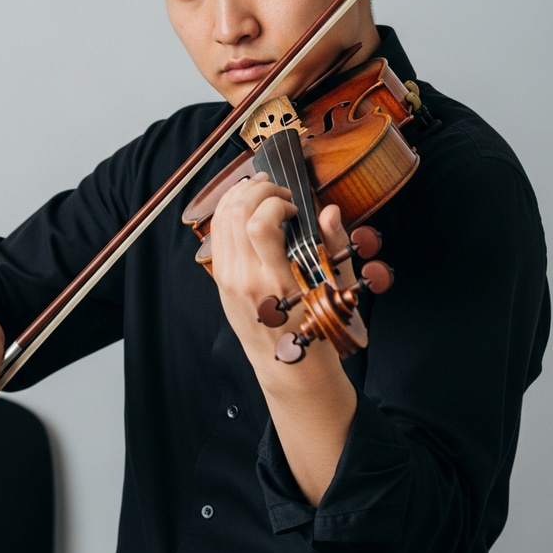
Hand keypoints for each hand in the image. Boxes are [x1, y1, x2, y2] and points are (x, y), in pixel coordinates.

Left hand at [209, 173, 350, 365]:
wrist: (288, 366)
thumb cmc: (316, 329)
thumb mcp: (334, 288)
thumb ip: (332, 245)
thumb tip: (329, 210)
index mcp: (277, 282)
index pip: (260, 226)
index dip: (276, 203)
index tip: (294, 206)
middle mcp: (246, 279)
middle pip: (235, 215)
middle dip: (256, 189)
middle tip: (277, 188)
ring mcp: (229, 279)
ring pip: (221, 220)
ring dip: (239, 195)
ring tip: (259, 187)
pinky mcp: (221, 279)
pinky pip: (217, 235)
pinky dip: (227, 212)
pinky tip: (244, 205)